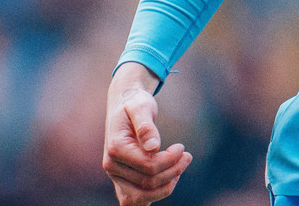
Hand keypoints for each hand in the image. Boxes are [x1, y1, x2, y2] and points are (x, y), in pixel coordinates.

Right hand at [103, 63, 190, 205]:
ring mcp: (116, 175)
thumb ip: (146, 125)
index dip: (170, 160)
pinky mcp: (122, 179)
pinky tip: (168, 183)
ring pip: (142, 196)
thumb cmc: (135, 103)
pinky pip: (133, 200)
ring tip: (180, 168)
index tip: (181, 147)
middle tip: (187, 156)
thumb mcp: (141, 106)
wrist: (124, 105)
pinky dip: (151, 197)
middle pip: (148, 183)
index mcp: (115, 149)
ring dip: (166, 186)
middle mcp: (111, 166)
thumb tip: (153, 147)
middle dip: (173, 171)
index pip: (148, 166)